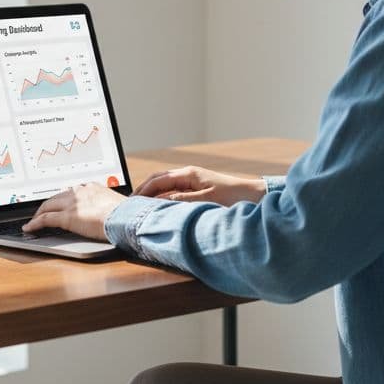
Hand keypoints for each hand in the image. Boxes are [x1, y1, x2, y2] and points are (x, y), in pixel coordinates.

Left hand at [24, 183, 125, 240]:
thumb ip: (110, 207)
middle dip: (48, 205)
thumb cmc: (128, 215)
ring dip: (39, 213)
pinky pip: (46, 219)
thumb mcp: (118, 206)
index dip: (64, 198)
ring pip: (48, 206)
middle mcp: (80, 192)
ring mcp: (73, 204)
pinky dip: (35, 223)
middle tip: (42, 212)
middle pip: (57, 197)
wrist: (127, 218)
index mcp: (93, 188)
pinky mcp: (67, 217)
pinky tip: (29, 228)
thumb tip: (114, 215)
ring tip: (34, 220)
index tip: (61, 203)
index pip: (72, 191)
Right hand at [132, 166, 266, 206]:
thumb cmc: (233, 197)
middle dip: (143, 191)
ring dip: (152, 195)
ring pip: (165, 186)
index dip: (142, 191)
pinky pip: (174, 192)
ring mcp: (192, 181)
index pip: (157, 180)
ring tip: (141, 208)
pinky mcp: (197, 189)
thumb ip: (180, 200)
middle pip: (158, 180)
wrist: (254, 196)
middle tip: (130, 206)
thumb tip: (157, 201)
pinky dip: (163, 198)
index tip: (130, 203)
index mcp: (188, 174)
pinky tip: (160, 208)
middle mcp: (188, 175)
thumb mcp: (205, 200)